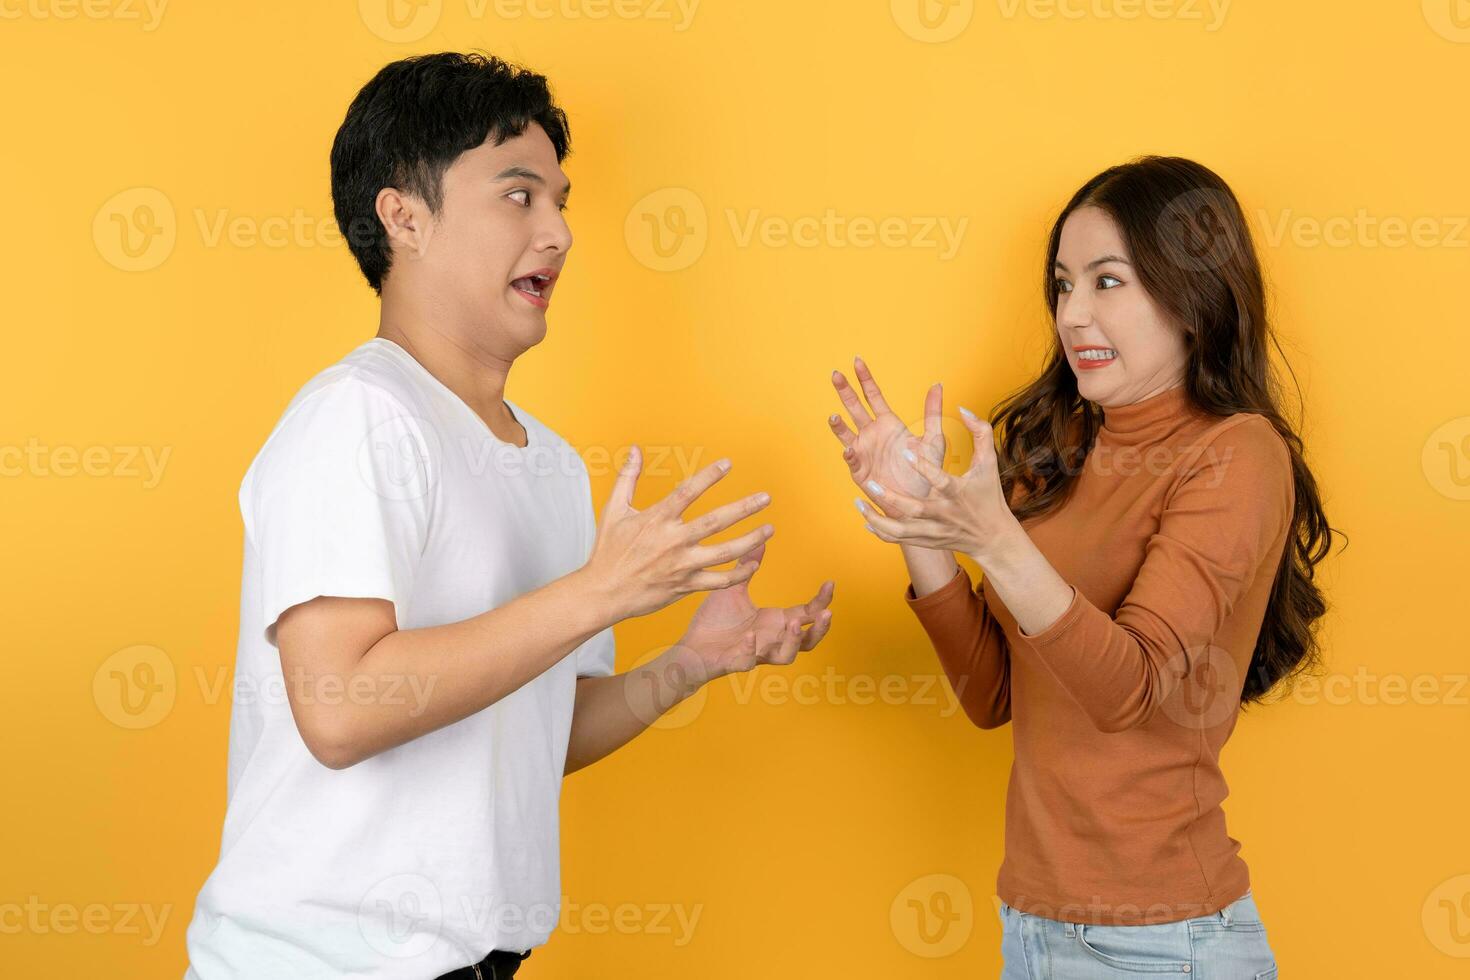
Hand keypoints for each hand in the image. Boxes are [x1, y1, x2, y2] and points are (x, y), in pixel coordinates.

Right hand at [585, 447, 774, 619]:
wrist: (603, 593)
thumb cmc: (608, 551)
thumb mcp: (613, 510)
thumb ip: (628, 478)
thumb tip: (634, 450)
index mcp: (657, 520)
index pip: (688, 491)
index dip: (709, 476)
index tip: (728, 464)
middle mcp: (673, 541)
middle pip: (716, 522)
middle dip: (744, 508)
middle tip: (765, 498)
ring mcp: (682, 565)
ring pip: (724, 552)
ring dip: (750, 540)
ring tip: (769, 530)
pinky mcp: (686, 586)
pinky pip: (719, 581)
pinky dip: (739, 573)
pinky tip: (753, 564)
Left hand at [665, 542, 834, 691]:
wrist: (690, 646)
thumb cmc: (714, 622)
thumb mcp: (734, 589)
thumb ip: (747, 566)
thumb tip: (760, 539)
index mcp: (774, 622)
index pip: (806, 613)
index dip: (821, 601)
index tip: (830, 583)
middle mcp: (771, 639)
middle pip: (808, 641)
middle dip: (819, 628)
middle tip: (826, 613)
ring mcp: (756, 653)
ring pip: (786, 656)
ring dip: (793, 641)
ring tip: (794, 623)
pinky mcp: (735, 662)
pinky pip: (747, 661)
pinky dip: (750, 650)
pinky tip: (748, 636)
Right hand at [828, 356, 944, 499]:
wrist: (919, 501)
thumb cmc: (926, 472)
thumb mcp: (933, 439)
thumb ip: (932, 412)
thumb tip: (938, 384)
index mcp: (888, 424)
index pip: (873, 396)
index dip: (865, 379)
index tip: (857, 361)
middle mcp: (872, 435)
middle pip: (854, 408)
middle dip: (845, 391)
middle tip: (835, 375)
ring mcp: (864, 452)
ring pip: (846, 433)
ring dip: (838, 425)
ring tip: (833, 416)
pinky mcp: (860, 471)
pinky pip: (853, 459)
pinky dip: (850, 453)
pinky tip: (850, 448)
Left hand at [853, 404, 1021, 564]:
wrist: (993, 537)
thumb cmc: (989, 495)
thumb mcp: (989, 462)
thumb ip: (980, 431)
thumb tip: (963, 408)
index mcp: (957, 493)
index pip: (939, 480)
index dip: (923, 467)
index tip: (904, 452)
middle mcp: (943, 514)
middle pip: (914, 510)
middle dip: (891, 499)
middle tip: (869, 483)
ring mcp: (933, 530)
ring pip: (901, 530)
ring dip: (877, 519)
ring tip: (859, 502)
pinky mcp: (926, 541)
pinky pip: (899, 539)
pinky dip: (882, 531)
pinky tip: (866, 520)